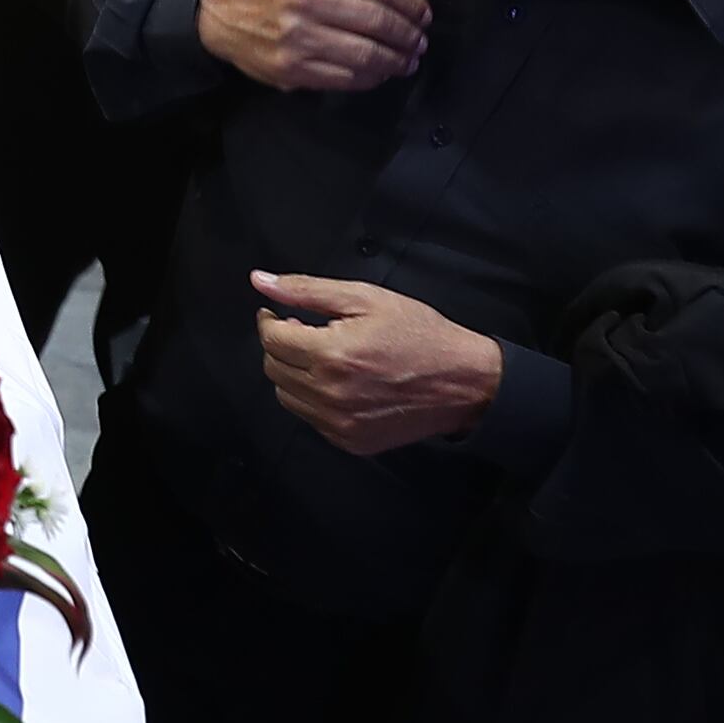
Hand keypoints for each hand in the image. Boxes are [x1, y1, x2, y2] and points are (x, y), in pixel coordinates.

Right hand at [192, 0, 428, 92]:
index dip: (412, 4)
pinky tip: (379, 72)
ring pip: (365, 55)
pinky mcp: (290, 68)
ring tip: (407, 59)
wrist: (223, 7)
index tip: (423, 14)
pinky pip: (344, 78)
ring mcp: (297, 37)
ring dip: (395, 60)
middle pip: (378, 23)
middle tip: (419, 40)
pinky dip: (369, 78)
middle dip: (408, 35)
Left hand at [248, 271, 504, 454]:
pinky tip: (339, 382)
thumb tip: (260, 281)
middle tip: (305, 330)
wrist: (463, 382)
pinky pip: (311, 419)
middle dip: (281, 345)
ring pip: (286, 397)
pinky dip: (314, 399)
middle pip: (273, 368)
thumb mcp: (366, 298)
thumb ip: (307, 290)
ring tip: (322, 356)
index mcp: (331, 355)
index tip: (277, 312)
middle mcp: (329, 394)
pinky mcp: (349, 441)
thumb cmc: (419, 333)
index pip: (271, 339)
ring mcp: (338, 424)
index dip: (269, 321)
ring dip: (294, 373)